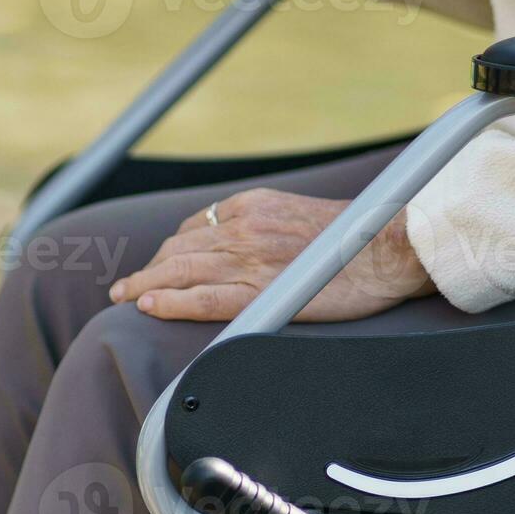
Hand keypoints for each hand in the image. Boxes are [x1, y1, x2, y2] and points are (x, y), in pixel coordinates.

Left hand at [108, 189, 432, 322]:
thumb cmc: (356, 239)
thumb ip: (267, 228)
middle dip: (147, 268)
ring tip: (126, 299)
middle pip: (178, 249)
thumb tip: (251, 249)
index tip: (159, 266)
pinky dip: (169, 301)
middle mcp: (243, 227)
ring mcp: (249, 258)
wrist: (390, 249)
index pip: (195, 229)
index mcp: (252, 206)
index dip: (170, 251)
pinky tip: (148, 307)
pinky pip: (201, 297)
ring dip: (145, 285)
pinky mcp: (261, 290)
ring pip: (180, 271)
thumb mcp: (300, 217)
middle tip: (125, 288)